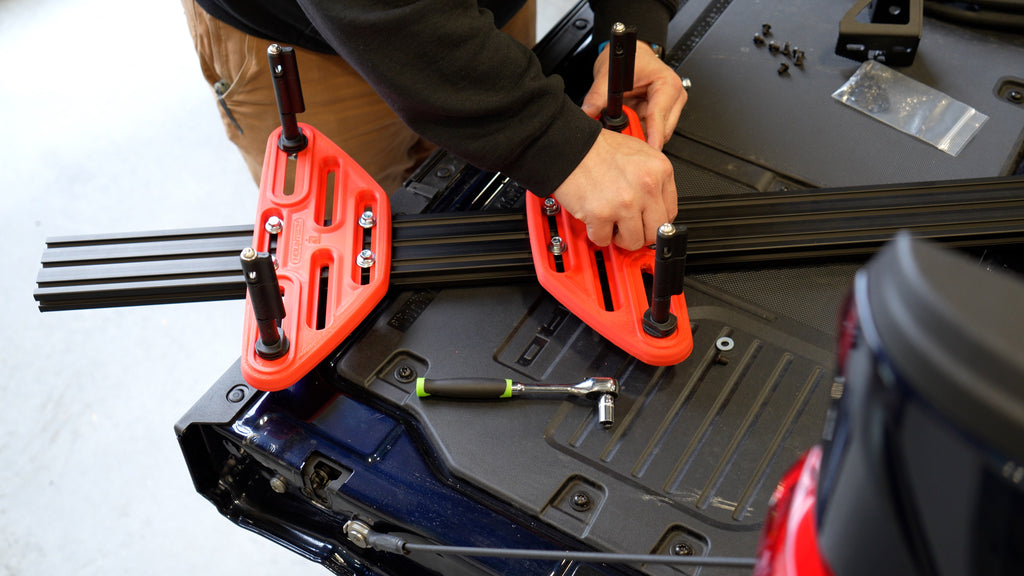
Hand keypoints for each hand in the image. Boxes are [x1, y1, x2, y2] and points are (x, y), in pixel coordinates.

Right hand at [551, 129, 677, 250]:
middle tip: (628, 228)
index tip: (645, 222)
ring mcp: (625, 203)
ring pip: (633, 241)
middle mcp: (646, 187)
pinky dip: (597, 234)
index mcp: (660, 170)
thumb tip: (657, 206)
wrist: (570, 146)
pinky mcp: (601, 214)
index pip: (670, 213)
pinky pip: (604, 240)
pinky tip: (595, 220)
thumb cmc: (599, 149)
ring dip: (619, 237)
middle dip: (640, 233)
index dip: (653, 220)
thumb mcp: (639, 153)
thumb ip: (653, 178)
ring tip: (611, 224)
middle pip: (655, 231)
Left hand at [581, 41, 686, 150]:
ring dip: (640, 134)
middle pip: (662, 130)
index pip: (659, 116)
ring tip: (624, 128)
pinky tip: (630, 126)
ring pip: (658, 134)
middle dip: (642, 138)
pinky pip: (652, 131)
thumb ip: (597, 97)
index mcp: (667, 84)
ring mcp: (671, 106)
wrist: (630, 56)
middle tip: (622, 140)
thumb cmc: (630, 61)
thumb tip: (588, 113)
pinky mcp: (664, 114)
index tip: (646, 150)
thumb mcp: (609, 77)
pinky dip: (640, 131)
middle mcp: (674, 96)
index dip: (652, 135)